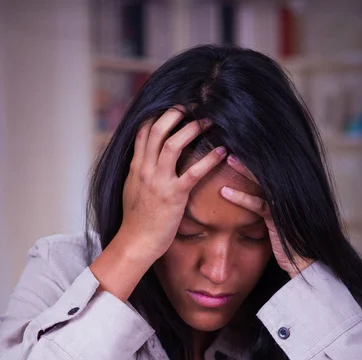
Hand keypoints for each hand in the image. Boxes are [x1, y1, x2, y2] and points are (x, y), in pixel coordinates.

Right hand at [120, 107, 226, 260]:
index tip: (174, 107)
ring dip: (192, 129)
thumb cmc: (136, 220)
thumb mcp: (131, 190)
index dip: (159, 114)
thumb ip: (137, 172)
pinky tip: (222, 152)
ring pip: (173, 144)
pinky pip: (193, 172)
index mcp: (136, 167)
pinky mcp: (174, 195)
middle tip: (192, 106)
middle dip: (175, 113)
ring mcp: (159, 181)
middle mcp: (145, 169)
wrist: (136, 242)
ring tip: (208, 122)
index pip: (144, 131)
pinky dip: (209, 159)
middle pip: (158, 130)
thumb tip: (141, 160)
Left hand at [221, 155, 313, 277]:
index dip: (253, 159)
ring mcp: (286, 206)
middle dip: (250, 156)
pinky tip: (225, 192)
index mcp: (287, 194)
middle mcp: (289, 196)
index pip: (268, 171)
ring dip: (244, 170)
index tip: (237, 147)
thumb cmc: (289, 246)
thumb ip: (268, 207)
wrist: (304, 265)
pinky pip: (259, 205)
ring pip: (263, 182)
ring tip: (227, 158)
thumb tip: (255, 198)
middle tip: (230, 143)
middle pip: (267, 170)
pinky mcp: (280, 219)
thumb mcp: (277, 222)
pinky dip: (241, 198)